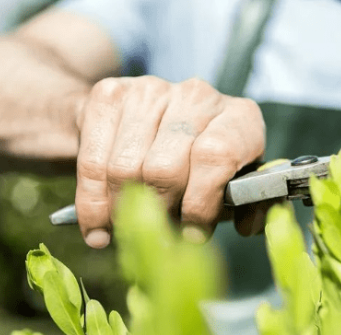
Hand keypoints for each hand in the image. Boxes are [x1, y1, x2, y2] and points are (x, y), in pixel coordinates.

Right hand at [74, 76, 265, 247]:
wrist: (151, 123)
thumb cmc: (204, 167)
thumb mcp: (234, 185)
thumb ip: (249, 206)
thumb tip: (247, 226)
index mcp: (239, 118)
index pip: (216, 156)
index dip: (201, 204)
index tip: (192, 237)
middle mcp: (198, 97)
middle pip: (165, 169)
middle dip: (159, 214)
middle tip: (156, 237)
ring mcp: (151, 90)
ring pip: (126, 169)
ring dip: (123, 213)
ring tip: (128, 232)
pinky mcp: (109, 94)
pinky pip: (93, 162)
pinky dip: (92, 204)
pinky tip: (98, 228)